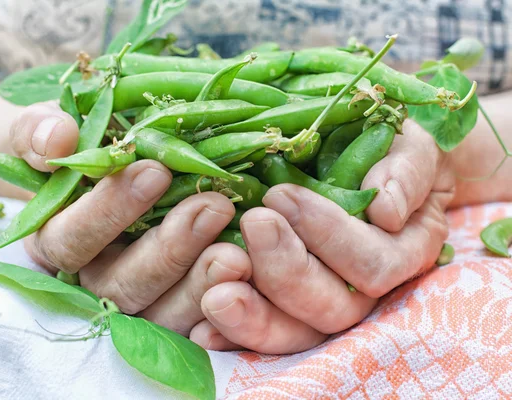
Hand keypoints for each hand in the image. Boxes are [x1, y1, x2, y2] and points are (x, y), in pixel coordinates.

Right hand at [9, 102, 251, 335]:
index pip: (70, 240)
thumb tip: (56, 138)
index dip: (109, 211)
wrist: (108, 167)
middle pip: (121, 287)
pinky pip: (193, 329)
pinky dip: (220, 314)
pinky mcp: (171, 312)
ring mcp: (135, 303)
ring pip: (160, 317)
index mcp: (57, 241)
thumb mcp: (48, 132)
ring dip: (199, 286)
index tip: (155, 171)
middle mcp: (93, 281)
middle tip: (213, 206)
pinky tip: (249, 286)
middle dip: (169, 250)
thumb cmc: (80, 149)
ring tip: (238, 253)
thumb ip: (37, 132)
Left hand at [190, 119, 454, 353]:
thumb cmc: (382, 150)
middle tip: (253, 223)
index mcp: (402, 250)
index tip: (282, 195)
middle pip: (333, 308)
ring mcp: (321, 303)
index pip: (374, 265)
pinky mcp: (282, 309)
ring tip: (216, 295)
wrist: (356, 159)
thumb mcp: (403, 145)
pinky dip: (231, 335)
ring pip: (296, 332)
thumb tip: (385, 212)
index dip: (331, 237)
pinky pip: (260, 335)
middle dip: (287, 270)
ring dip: (255, 318)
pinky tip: (202, 331)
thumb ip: (404, 170)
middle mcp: (365, 289)